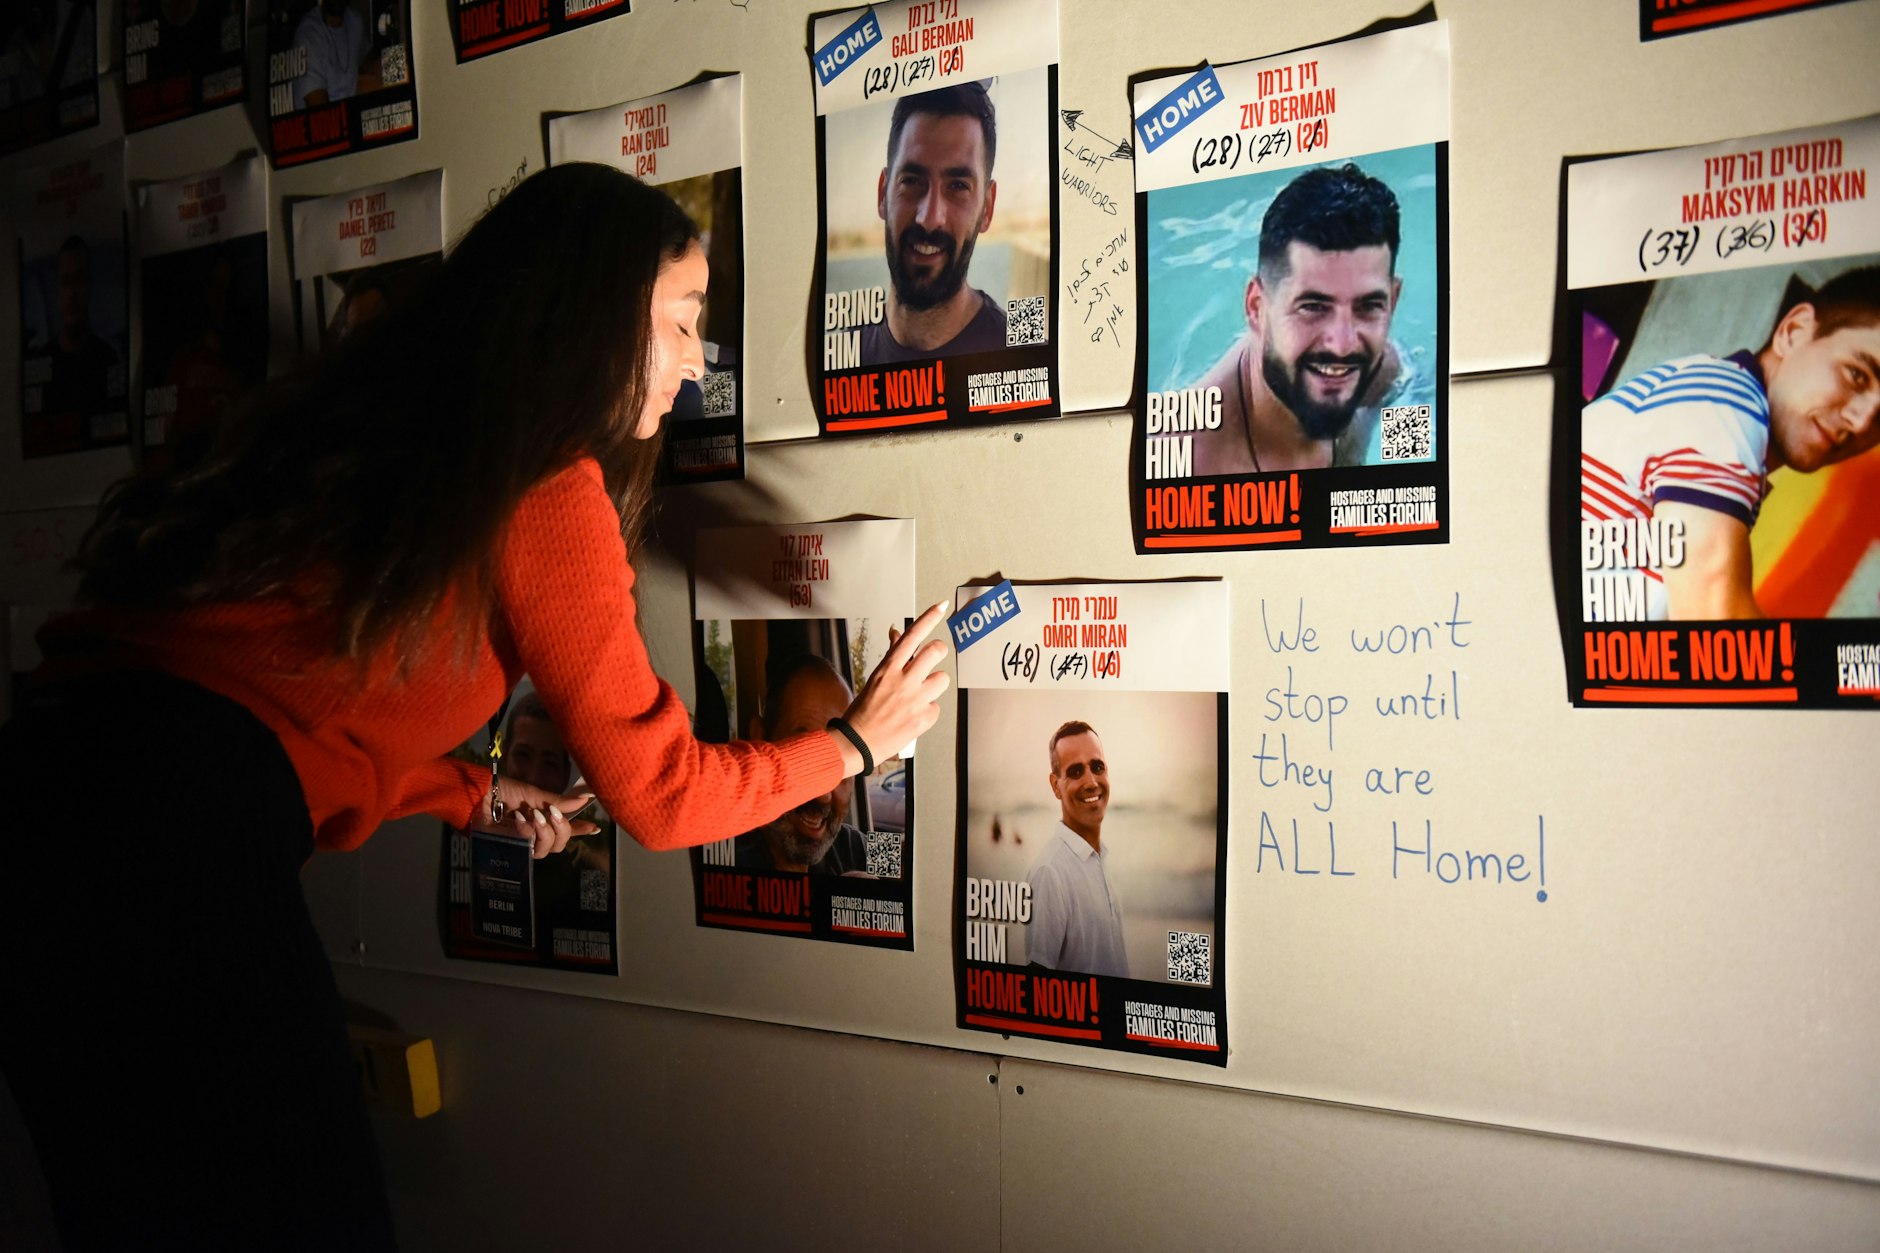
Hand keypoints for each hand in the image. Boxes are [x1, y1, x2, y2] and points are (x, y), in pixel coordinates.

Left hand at [471, 777, 599, 858]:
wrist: (478, 795)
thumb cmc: (503, 791)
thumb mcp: (534, 794)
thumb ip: (560, 801)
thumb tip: (588, 797)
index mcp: (544, 818)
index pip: (566, 828)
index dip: (580, 829)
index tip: (594, 827)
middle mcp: (535, 833)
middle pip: (560, 843)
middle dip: (562, 828)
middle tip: (552, 812)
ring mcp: (523, 843)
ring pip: (547, 849)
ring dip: (544, 831)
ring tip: (534, 815)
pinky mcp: (510, 850)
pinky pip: (528, 849)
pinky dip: (527, 832)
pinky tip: (519, 819)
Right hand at [839, 600, 950, 768]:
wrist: (858, 743)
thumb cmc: (863, 711)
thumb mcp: (876, 678)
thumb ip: (893, 656)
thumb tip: (898, 633)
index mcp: (888, 668)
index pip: (912, 636)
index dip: (929, 618)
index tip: (941, 606)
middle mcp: (903, 680)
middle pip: (936, 651)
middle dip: (939, 651)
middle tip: (934, 656)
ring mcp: (915, 699)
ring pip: (943, 679)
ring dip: (935, 684)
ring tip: (920, 694)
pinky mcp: (924, 718)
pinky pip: (937, 707)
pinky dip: (928, 710)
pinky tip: (914, 715)